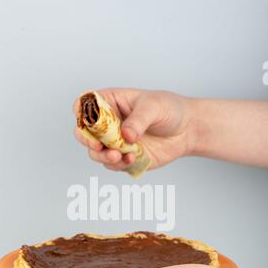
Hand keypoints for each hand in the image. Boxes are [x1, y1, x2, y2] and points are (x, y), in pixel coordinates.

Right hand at [73, 88, 195, 171]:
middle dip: (87, 141)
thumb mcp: (154, 107)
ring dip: (103, 157)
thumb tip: (125, 136)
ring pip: (96, 153)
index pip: (85, 104)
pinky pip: (112, 165)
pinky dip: (118, 165)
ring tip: (119, 156)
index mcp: (111, 102)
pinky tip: (132, 159)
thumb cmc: (169, 110)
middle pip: (84, 132)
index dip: (80, 113)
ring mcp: (115, 141)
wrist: (187, 130)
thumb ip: (138, 120)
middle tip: (99, 146)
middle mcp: (108, 123)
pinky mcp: (124, 157)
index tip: (87, 123)